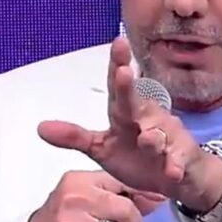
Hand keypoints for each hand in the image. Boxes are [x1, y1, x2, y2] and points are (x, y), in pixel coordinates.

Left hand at [37, 37, 214, 200]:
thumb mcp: (102, 149)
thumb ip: (75, 137)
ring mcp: (166, 137)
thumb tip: (40, 127)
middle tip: (123, 72)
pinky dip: (175, 164)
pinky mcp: (181, 157)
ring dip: (152, 136)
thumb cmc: (138, 158)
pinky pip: (178, 159)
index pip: (118, 86)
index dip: (117, 63)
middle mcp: (147, 118)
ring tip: (146, 140)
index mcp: (126, 113)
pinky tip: (172, 171)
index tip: (117, 41)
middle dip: (129, 87)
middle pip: (136, 101)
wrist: (178, 180)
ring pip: (158, 132)